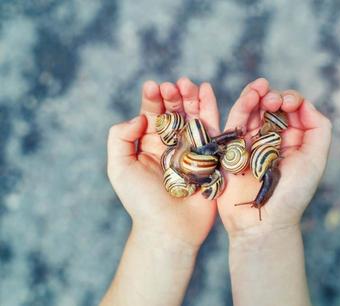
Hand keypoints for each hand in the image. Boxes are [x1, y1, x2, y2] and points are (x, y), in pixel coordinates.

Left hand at [107, 78, 219, 248]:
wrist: (170, 229)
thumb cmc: (141, 202)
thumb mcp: (119, 168)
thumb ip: (120, 138)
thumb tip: (140, 117)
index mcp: (150, 145)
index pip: (151, 115)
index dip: (152, 99)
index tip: (152, 86)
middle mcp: (172, 144)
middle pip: (174, 112)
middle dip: (173, 96)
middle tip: (172, 86)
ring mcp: (193, 149)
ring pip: (193, 116)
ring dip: (191, 98)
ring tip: (188, 83)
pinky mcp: (211, 156)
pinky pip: (212, 129)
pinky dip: (210, 108)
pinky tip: (207, 91)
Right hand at [217, 78, 331, 237]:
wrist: (262, 222)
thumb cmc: (292, 195)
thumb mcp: (315, 160)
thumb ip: (318, 128)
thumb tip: (304, 104)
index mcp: (294, 141)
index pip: (294, 111)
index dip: (292, 100)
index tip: (289, 104)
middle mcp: (273, 139)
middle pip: (272, 106)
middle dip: (275, 97)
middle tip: (275, 101)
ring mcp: (252, 142)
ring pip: (253, 109)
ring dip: (257, 94)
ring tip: (261, 88)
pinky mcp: (232, 147)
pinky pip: (236, 121)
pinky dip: (243, 105)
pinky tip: (251, 94)